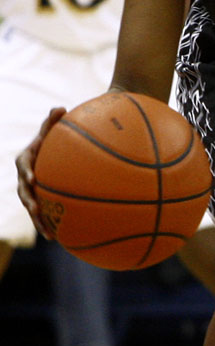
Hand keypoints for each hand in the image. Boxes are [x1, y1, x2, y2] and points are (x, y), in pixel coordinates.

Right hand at [16, 107, 66, 238]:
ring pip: (32, 206)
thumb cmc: (53, 136)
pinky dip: (47, 223)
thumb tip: (59, 108)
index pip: (24, 165)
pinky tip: (58, 237)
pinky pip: (42, 212)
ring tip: (49, 233)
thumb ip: (53, 120)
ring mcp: (30, 189)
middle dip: (30, 201)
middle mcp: (25, 176)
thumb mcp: (51, 128)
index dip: (27, 172)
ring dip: (38, 220)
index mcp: (25, 158)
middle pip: (24, 190)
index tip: (33, 179)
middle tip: (37, 209)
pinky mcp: (39, 198)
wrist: (52, 150)